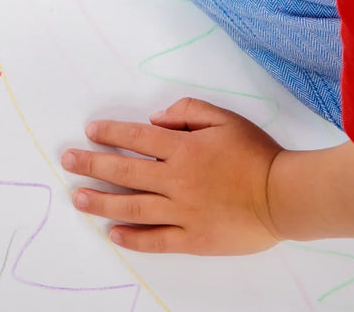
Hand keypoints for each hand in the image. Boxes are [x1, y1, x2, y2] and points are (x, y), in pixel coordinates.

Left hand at [61, 97, 284, 254]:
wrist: (286, 196)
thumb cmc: (256, 154)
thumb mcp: (222, 118)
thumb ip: (186, 112)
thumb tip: (156, 119)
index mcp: (182, 149)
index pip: (135, 138)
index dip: (109, 133)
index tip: (89, 132)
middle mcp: (175, 180)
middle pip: (124, 170)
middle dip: (92, 164)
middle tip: (68, 161)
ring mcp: (183, 212)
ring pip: (132, 206)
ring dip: (101, 201)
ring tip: (77, 198)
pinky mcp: (194, 239)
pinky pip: (157, 240)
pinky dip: (133, 238)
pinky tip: (113, 233)